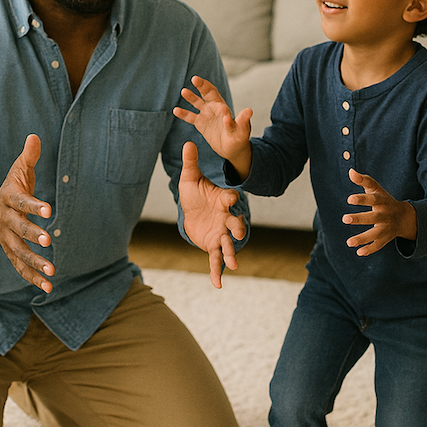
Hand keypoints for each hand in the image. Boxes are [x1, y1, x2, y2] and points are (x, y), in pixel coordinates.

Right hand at [0, 135, 55, 293]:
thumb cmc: (10, 190)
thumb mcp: (18, 171)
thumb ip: (28, 156)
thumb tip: (35, 136)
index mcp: (9, 201)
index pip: (22, 202)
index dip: (34, 205)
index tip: (49, 209)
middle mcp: (6, 222)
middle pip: (18, 230)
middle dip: (32, 235)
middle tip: (48, 240)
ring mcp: (7, 240)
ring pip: (19, 253)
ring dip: (35, 263)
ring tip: (52, 271)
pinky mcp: (12, 253)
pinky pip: (21, 268)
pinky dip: (33, 279)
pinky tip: (48, 288)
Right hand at [173, 76, 252, 172]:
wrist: (232, 149)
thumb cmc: (239, 139)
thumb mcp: (242, 131)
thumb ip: (243, 121)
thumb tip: (249, 110)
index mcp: (223, 107)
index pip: (215, 93)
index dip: (208, 88)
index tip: (201, 83)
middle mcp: (214, 108)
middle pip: (206, 94)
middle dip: (201, 86)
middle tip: (195, 79)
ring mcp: (206, 115)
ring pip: (197, 103)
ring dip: (191, 97)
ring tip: (184, 91)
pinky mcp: (201, 124)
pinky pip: (191, 117)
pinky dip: (183, 114)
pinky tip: (175, 110)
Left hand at [178, 141, 245, 287]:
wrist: (191, 210)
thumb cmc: (194, 193)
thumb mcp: (189, 178)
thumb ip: (190, 163)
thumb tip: (187, 143)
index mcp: (222, 200)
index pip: (229, 198)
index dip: (231, 198)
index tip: (231, 197)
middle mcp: (225, 218)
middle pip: (235, 223)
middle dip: (238, 228)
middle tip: (239, 232)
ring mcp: (221, 233)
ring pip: (229, 244)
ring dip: (232, 253)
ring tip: (234, 264)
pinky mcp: (213, 245)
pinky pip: (216, 259)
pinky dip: (217, 271)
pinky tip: (217, 284)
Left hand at [343, 170, 415, 254]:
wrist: (405, 217)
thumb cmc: (384, 200)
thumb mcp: (376, 189)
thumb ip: (364, 180)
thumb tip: (350, 171)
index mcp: (382, 202)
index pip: (373, 200)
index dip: (362, 199)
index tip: (349, 199)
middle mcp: (385, 215)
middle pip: (373, 218)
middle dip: (359, 219)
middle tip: (344, 218)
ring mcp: (386, 228)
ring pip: (375, 234)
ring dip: (362, 238)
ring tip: (348, 242)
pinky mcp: (385, 238)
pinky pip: (378, 245)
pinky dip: (370, 249)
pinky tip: (359, 252)